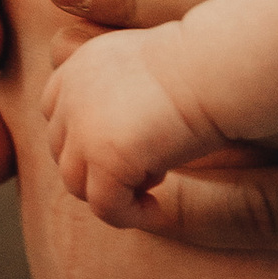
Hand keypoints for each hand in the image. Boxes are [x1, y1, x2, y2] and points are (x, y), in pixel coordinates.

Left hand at [39, 28, 205, 224]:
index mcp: (81, 66)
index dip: (89, 141)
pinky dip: (127, 214)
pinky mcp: (104, 156)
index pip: (59, 116)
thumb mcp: (148, 69)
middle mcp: (71, 93)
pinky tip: (155, 208)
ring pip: (77, 183)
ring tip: (156, 182)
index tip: (131, 147)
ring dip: (113, 191)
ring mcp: (83, 127)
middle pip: (64, 152)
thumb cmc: (202, 65)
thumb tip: (124, 131)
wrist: (218, 64)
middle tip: (149, 168)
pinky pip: (103, 205)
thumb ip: (123, 93)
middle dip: (99, 168)